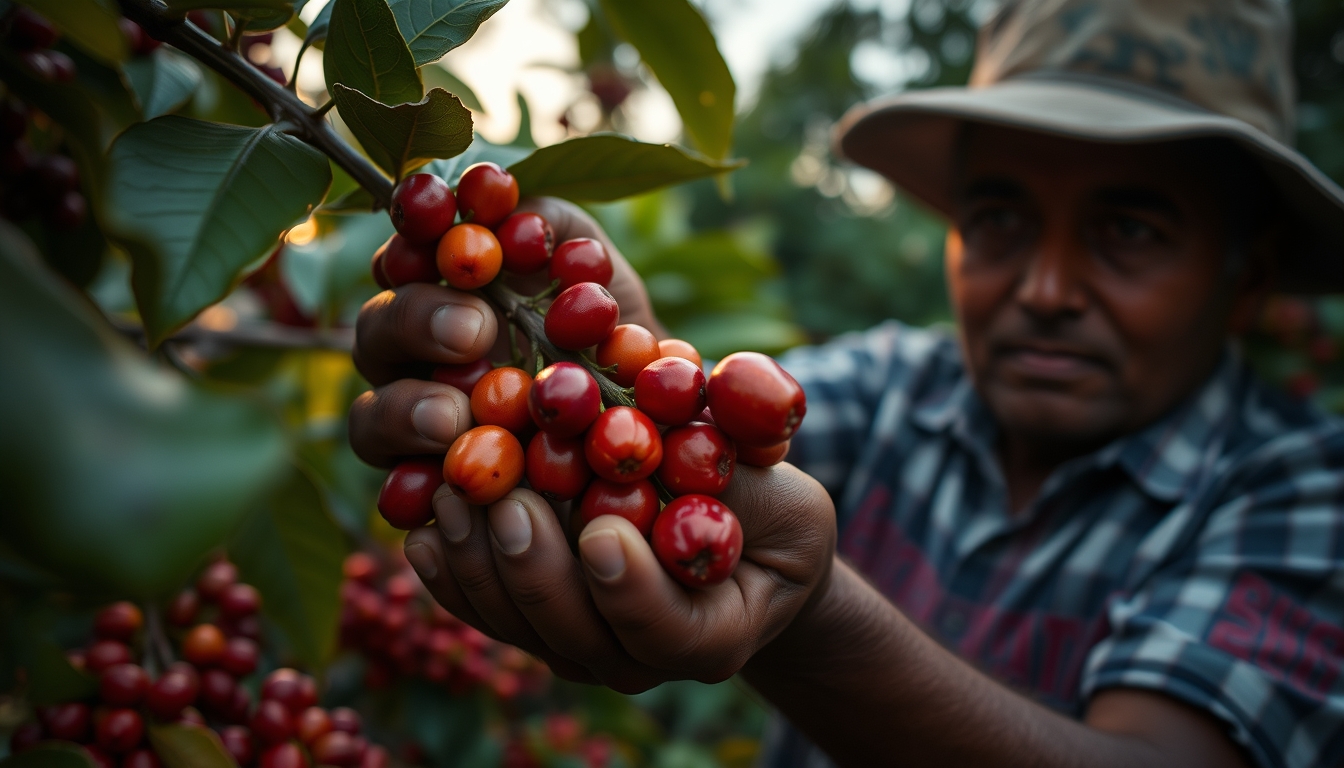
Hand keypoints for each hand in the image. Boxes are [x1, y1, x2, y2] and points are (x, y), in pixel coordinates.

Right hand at [348, 197, 657, 466]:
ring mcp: (415, 428)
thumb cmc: (614, 337)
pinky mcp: (429, 493)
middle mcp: (415, 355)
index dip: (412, 238)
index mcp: (443, 289)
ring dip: (404, 411)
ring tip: (453, 418)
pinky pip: (398, 496)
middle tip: (476, 328)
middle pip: (378, 327)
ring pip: (370, 416)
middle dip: (418, 319)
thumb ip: (557, 228)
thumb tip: (516, 206)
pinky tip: (447, 489)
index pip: (404, 253)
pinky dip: (413, 492)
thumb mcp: (600, 273)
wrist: (648, 429)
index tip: (449, 235)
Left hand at [401, 463, 835, 691]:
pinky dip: (453, 570)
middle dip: (536, 569)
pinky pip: (487, 611)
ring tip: (456, 495)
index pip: (670, 631)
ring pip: (520, 626)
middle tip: (509, 503)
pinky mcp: (537, 623)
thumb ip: (742, 464)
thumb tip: (699, 407)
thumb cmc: (768, 508)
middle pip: (576, 636)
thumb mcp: (782, 487)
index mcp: (714, 633)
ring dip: (481, 563)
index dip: (633, 590)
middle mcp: (641, 657)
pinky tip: (426, 526)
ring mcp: (582, 646)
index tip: (605, 532)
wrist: (736, 545)